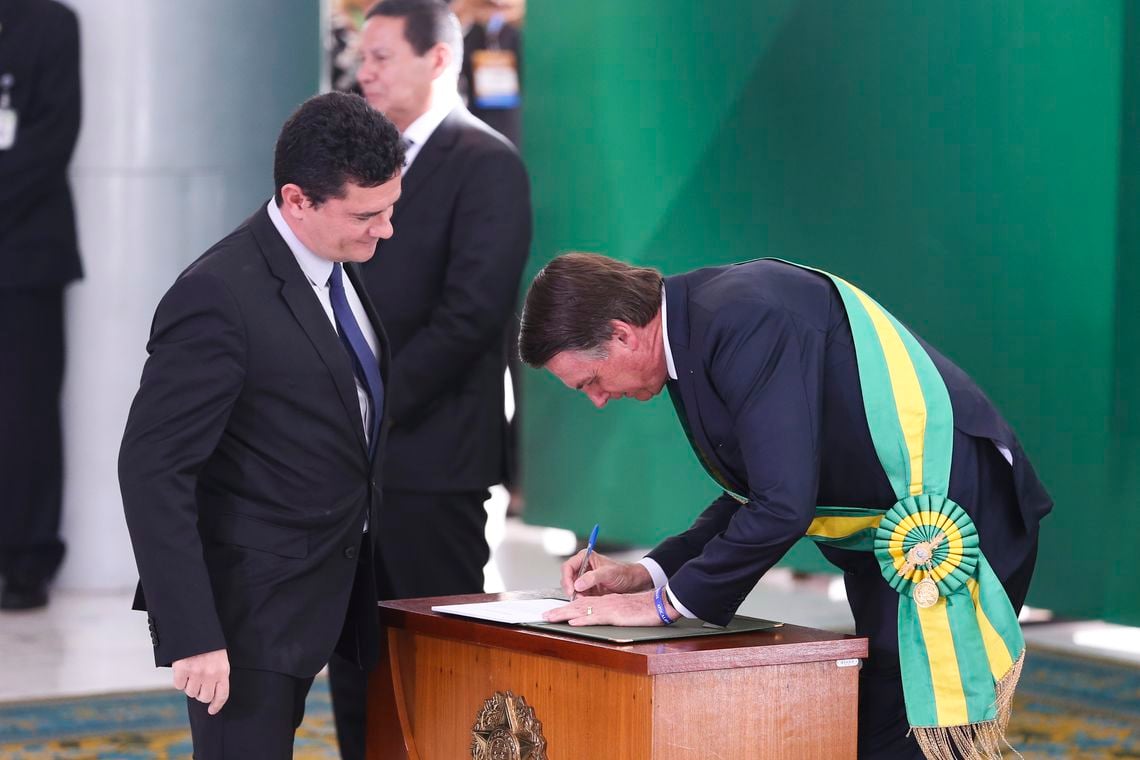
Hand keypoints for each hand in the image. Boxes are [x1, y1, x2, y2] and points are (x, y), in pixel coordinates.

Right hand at [173, 648, 229, 714]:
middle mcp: (210, 674)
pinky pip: (179, 685)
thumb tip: (210, 694)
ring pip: (190, 692)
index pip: (222, 695)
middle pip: (204, 697)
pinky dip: (179, 680)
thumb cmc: (208, 645)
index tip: (212, 710)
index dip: (216, 705)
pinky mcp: (182, 669)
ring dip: (189, 686)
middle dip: (200, 693)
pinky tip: (182, 671)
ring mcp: (196, 672)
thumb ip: (217, 675)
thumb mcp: (219, 659)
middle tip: (198, 683)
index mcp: (222, 671)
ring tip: (191, 673)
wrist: (195, 629)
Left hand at [543, 590, 671, 626]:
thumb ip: (613, 613)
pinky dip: (582, 619)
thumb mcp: (625, 611)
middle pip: (578, 606)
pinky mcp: (615, 615)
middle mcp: (604, 602)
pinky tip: (573, 621)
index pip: (583, 604)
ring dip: (564, 614)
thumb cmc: (645, 609)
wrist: (659, 604)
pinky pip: (595, 617)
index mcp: (607, 601)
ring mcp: (609, 608)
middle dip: (559, 611)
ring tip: (550, 618)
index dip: (567, 608)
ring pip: (582, 610)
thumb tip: (601, 619)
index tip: (555, 613)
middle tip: (544, 616)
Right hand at [559, 551, 653, 597]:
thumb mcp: (608, 573)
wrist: (633, 583)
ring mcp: (584, 580)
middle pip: (567, 579)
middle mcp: (582, 568)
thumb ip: (593, 577)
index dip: (567, 579)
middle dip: (570, 589)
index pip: (568, 567)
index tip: (571, 589)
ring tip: (585, 600)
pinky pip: (579, 596)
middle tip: (576, 598)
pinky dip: (580, 601)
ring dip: (576, 596)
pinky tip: (587, 603)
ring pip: (572, 589)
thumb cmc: (623, 572)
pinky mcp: (587, 590)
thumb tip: (578, 584)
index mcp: (585, 558)